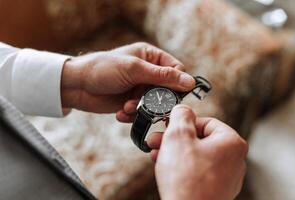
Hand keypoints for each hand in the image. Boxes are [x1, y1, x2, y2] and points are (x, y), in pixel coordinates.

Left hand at [61, 42, 194, 119]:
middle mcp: (148, 72)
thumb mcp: (134, 69)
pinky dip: (133, 115)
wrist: (76, 85)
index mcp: (151, 57)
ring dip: (143, 109)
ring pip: (155, 104)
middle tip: (145, 104)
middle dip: (157, 100)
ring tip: (127, 107)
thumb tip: (190, 82)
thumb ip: (162, 76)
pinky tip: (121, 112)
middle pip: (168, 90)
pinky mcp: (132, 102)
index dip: (177, 83)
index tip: (171, 95)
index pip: (176, 70)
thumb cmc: (103, 69)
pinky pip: (142, 112)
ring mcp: (140, 88)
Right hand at [148, 105, 247, 199]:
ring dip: (175, 152)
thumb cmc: (186, 180)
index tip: (168, 126)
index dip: (183, 122)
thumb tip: (183, 109)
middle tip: (157, 140)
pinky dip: (182, 166)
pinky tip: (166, 167)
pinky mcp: (216, 189)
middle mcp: (234, 160)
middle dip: (174, 139)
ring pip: (196, 155)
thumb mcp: (178, 137)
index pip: (206, 122)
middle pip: (200, 139)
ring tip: (157, 154)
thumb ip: (181, 115)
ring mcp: (226, 177)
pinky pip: (198, 170)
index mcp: (231, 143)